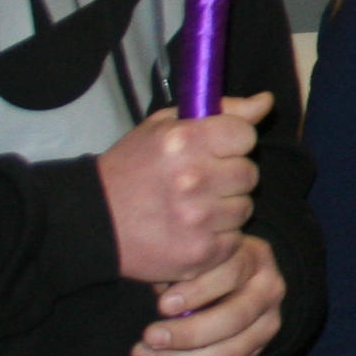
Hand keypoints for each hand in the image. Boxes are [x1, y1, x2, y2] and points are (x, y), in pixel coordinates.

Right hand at [99, 92, 267, 283]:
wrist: (89, 222)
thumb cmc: (129, 169)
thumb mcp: (163, 127)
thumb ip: (221, 111)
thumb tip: (266, 102)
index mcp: (185, 140)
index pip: (246, 136)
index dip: (231, 144)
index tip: (212, 151)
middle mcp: (194, 178)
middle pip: (249, 173)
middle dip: (229, 176)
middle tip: (199, 182)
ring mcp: (198, 219)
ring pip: (244, 208)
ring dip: (224, 208)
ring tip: (191, 207)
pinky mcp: (199, 253)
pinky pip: (234, 240)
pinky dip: (217, 238)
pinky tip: (190, 231)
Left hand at [130, 236, 282, 355]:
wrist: (232, 280)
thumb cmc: (204, 263)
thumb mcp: (194, 253)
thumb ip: (182, 266)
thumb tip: (162, 289)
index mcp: (255, 258)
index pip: (232, 273)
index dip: (197, 291)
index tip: (162, 305)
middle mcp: (270, 290)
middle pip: (235, 318)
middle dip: (189, 332)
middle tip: (150, 337)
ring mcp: (267, 324)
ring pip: (230, 352)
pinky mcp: (257, 350)